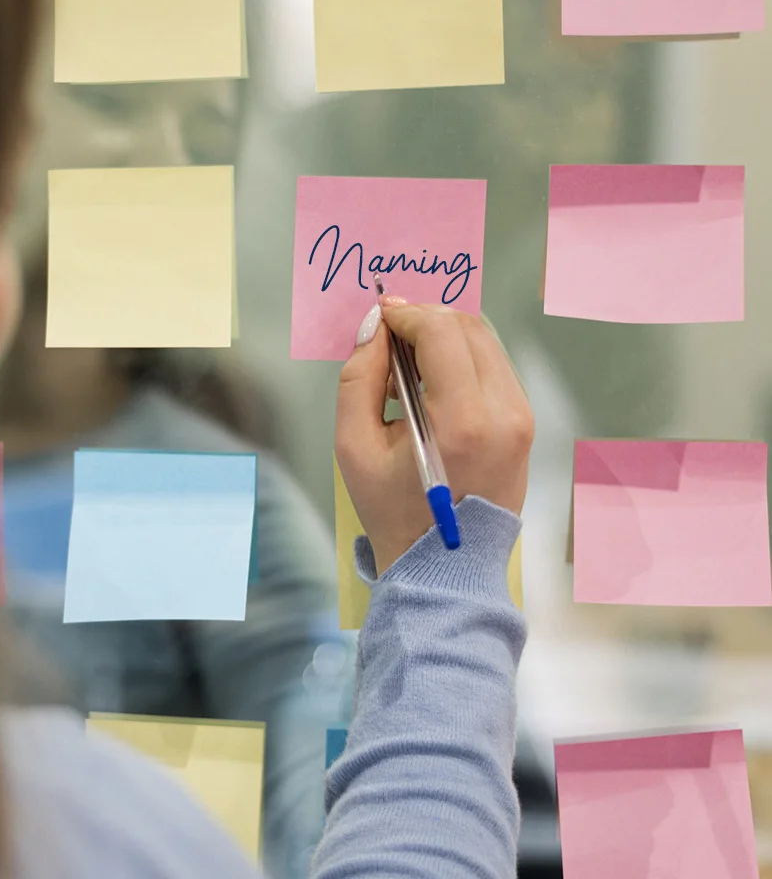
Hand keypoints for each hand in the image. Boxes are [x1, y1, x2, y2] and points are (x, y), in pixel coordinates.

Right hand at [335, 298, 533, 573]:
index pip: (442, 332)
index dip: (407, 313)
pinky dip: (462, 360)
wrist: (444, 566)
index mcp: (462, 421)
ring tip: (408, 362)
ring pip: (486, 343)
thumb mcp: (354, 446)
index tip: (381, 314)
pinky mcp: (525, 425)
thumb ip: (358, 377)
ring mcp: (521, 419)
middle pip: (469, 328)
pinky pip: (495, 369)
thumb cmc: (393, 510)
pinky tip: (433, 383)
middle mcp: (504, 413)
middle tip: (390, 334)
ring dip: (445, 337)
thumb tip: (373, 327)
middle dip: (427, 319)